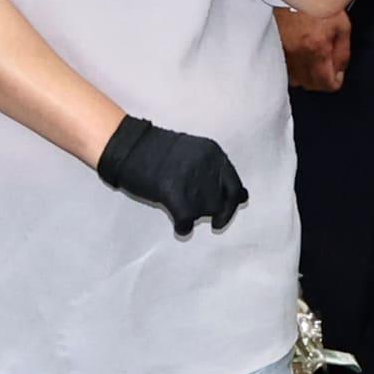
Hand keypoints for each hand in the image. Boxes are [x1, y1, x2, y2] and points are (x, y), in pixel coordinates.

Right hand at [97, 115, 247, 234]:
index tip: (225, 213)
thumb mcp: (195, 154)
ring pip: (206, 211)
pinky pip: (187, 220)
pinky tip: (179, 226)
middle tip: (212, 222)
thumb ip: (216, 172)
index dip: (232, 203)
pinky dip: (184, 227)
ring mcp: (191, 179)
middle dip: (217, 214)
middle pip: (223, 203)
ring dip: (197, 216)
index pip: (235, 186)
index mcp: (214, 154)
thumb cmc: (158, 151)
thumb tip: (244, 196)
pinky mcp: (174, 193)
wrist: (129, 147)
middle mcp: (208, 166)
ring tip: (183, 212)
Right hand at [278, 8, 351, 91]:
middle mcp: (298, 55)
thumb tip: (340, 70)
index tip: (337, 71)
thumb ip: (343, 52)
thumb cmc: (318, 4)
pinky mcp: (274, 48)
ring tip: (313, 62)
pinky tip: (300, 56)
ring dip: (306, 76)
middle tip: (327, 66)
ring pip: (296, 80)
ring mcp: (284, 53)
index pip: (328, 84)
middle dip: (322, 80)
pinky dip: (294, 68)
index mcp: (317, 50)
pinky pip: (285, 68)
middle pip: (311, 85)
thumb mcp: (341, 25)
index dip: (336, 79)